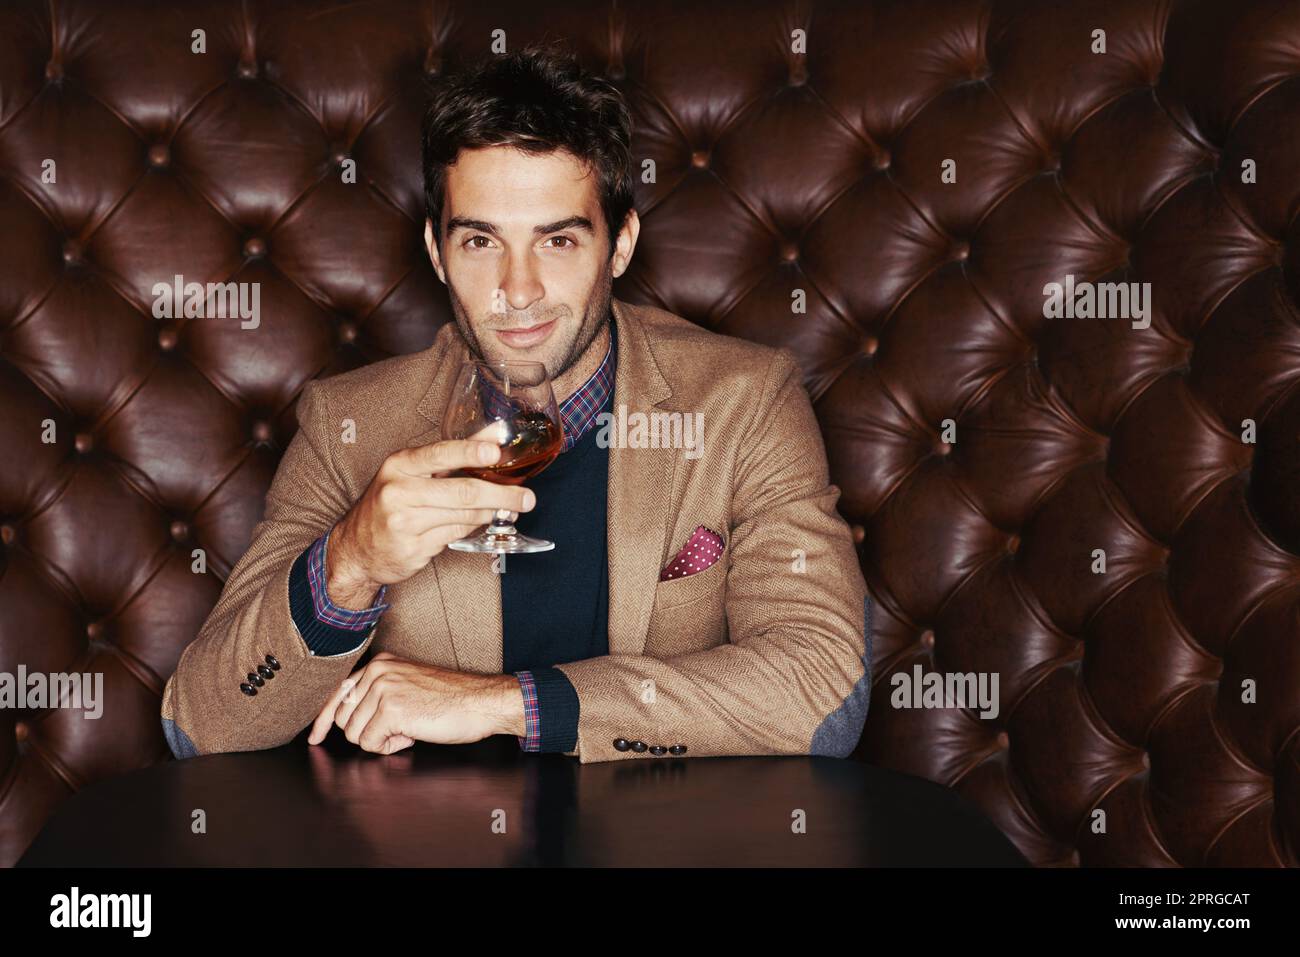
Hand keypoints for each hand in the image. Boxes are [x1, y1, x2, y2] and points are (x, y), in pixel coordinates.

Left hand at [307, 652, 524, 752]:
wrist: (480, 702)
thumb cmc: (451, 699)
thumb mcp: (407, 685)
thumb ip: (377, 694)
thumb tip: (347, 718)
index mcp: (381, 664)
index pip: (337, 693)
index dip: (324, 720)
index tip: (315, 737)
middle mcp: (378, 672)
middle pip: (344, 719)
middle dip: (367, 732)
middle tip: (399, 728)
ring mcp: (383, 689)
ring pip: (355, 735)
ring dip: (382, 741)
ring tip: (409, 729)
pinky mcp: (391, 709)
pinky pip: (372, 744)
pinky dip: (391, 747)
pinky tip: (412, 735)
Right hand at [324, 435, 535, 607]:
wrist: (356, 548)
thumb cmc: (391, 502)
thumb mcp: (410, 471)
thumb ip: (450, 456)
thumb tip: (495, 436)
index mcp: (399, 465)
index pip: (440, 454)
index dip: (471, 451)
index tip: (497, 451)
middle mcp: (399, 492)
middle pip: (462, 492)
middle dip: (500, 494)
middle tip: (527, 497)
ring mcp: (405, 523)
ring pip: (464, 516)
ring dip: (492, 513)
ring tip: (510, 509)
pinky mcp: (414, 548)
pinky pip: (456, 535)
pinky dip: (474, 527)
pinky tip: (483, 522)